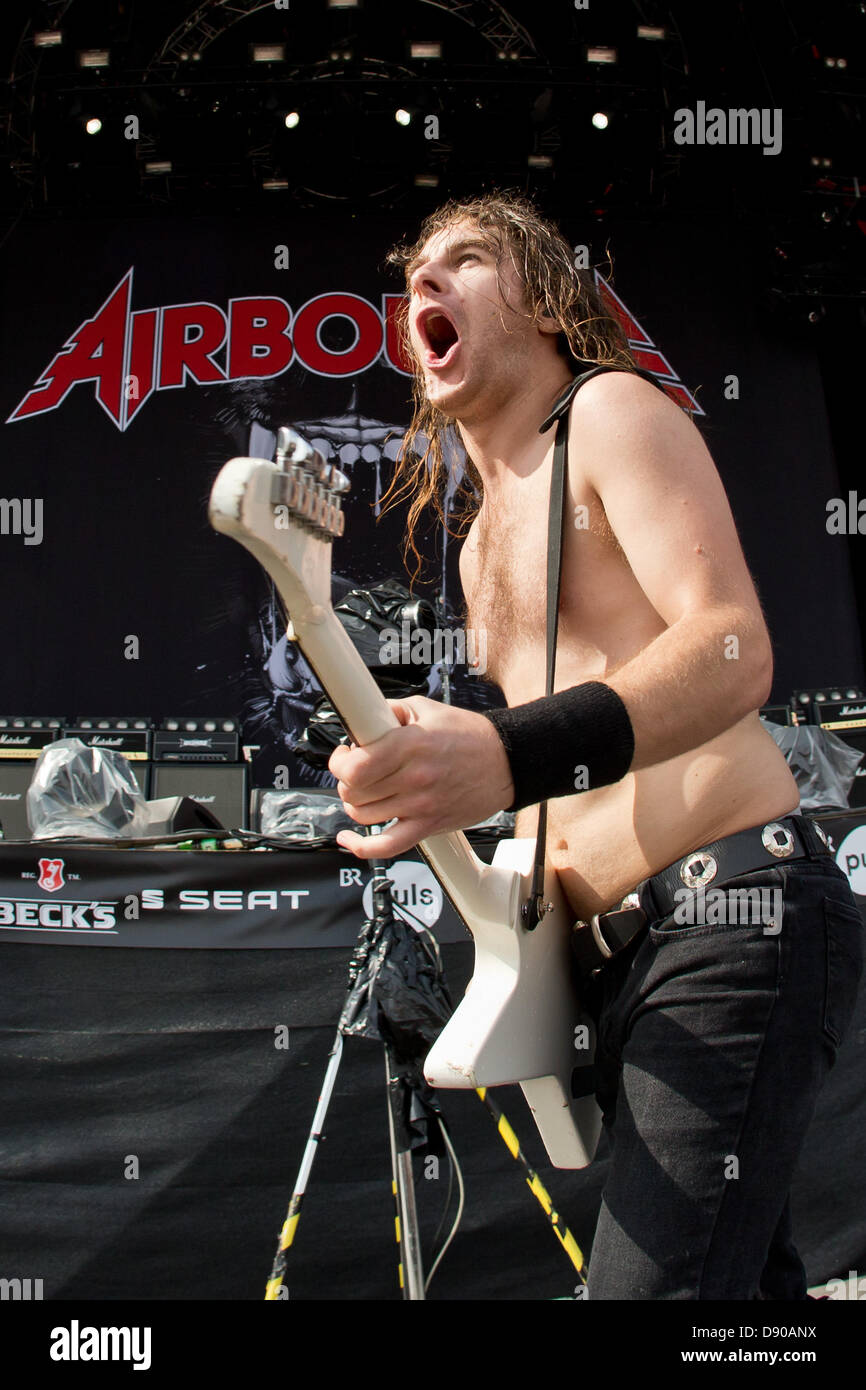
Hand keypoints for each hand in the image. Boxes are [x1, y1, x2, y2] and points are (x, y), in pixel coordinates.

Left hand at [329, 696, 513, 859]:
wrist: (505, 762)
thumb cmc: (469, 736)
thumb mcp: (426, 709)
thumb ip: (390, 711)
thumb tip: (361, 718)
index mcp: (410, 745)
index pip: (355, 766)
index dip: (339, 761)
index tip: (344, 755)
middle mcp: (414, 777)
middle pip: (354, 791)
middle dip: (347, 779)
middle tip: (358, 770)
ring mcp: (420, 806)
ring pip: (363, 815)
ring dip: (357, 803)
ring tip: (367, 791)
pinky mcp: (428, 826)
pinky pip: (387, 846)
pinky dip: (361, 847)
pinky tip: (350, 839)